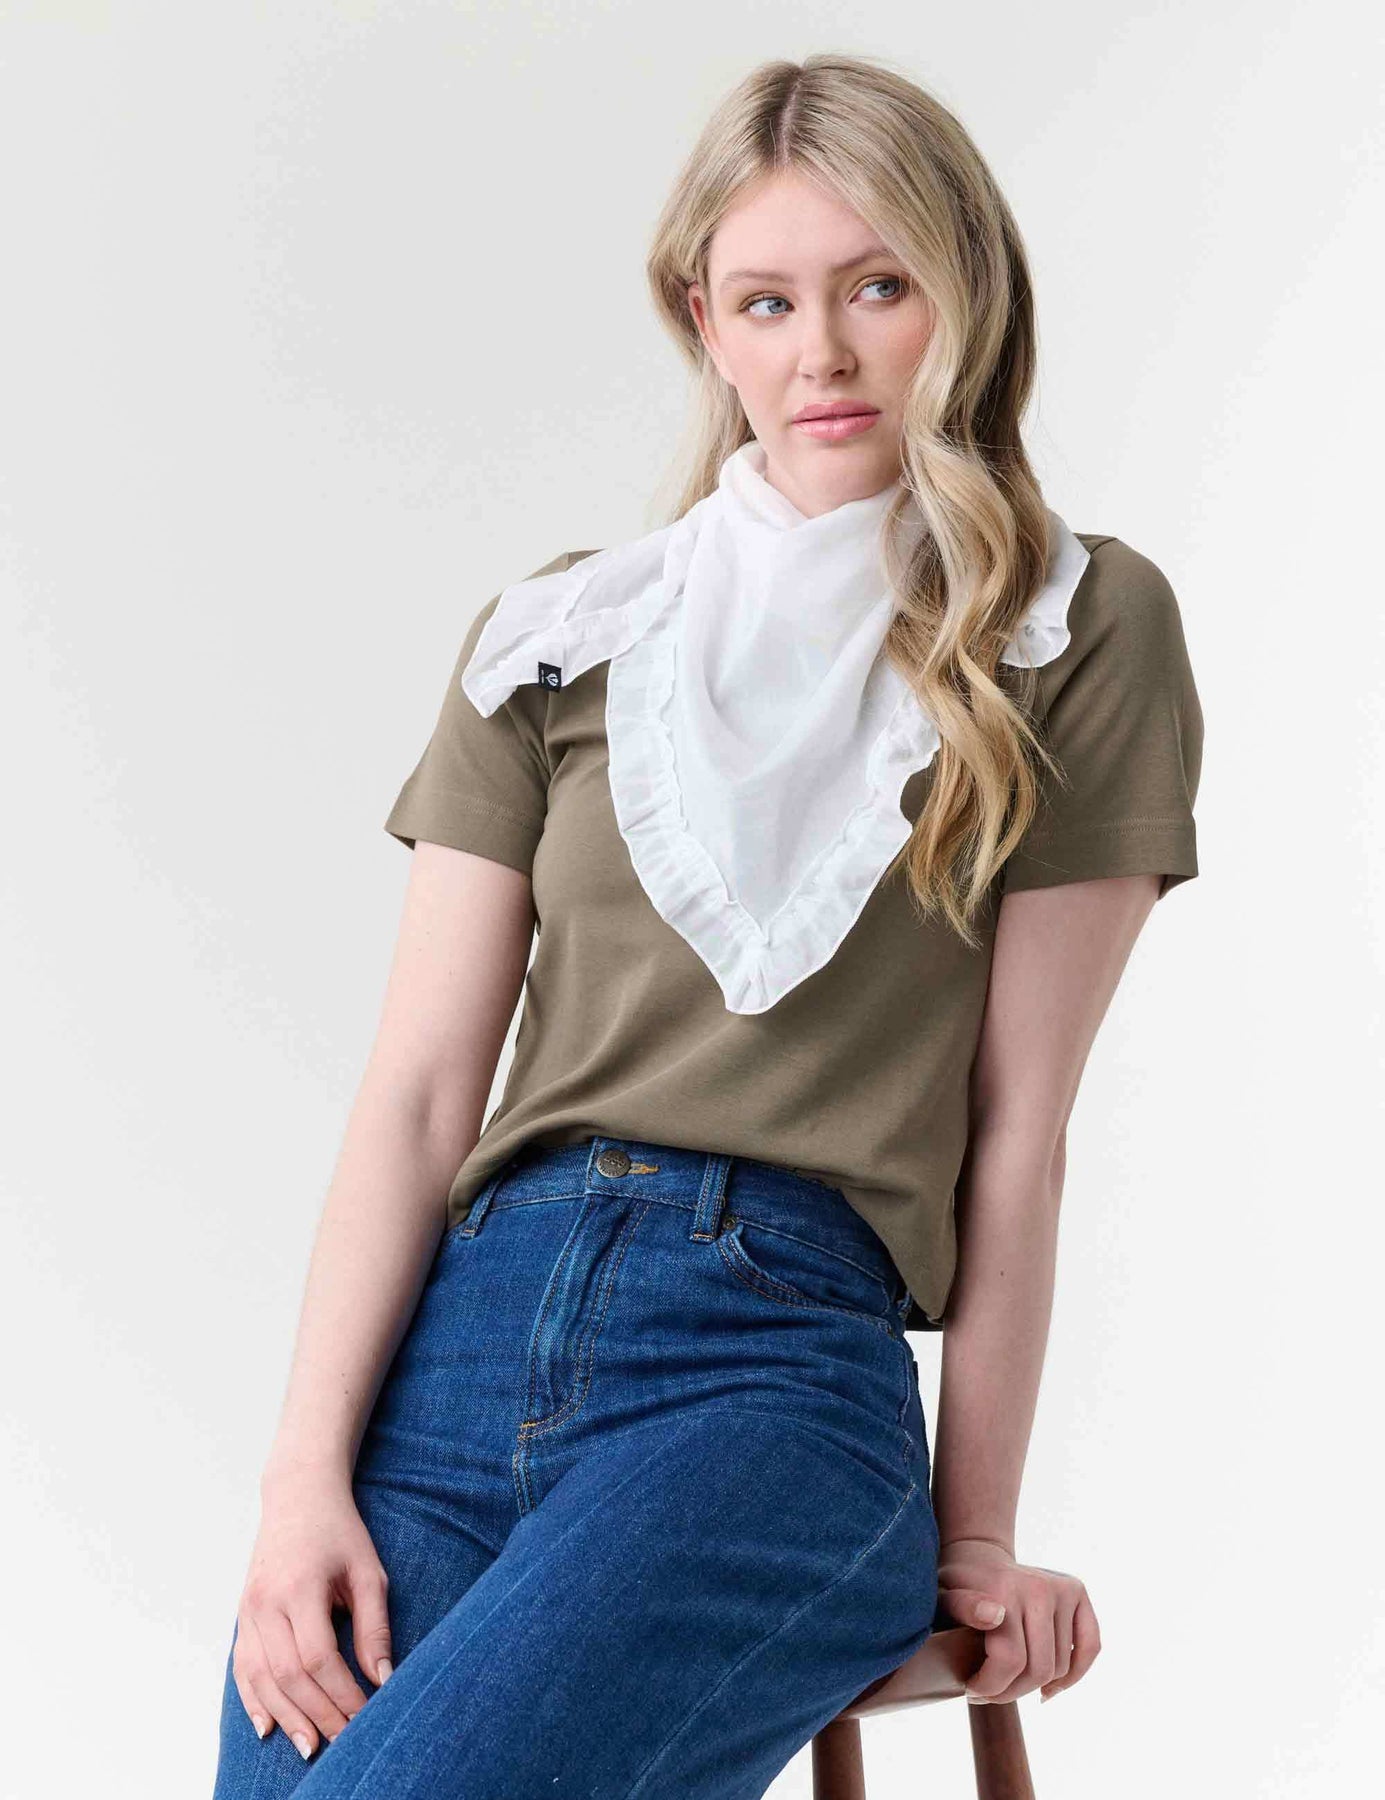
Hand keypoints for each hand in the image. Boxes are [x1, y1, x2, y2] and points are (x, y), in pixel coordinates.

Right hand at [231, 1469, 393, 1760]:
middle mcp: (266, 1602)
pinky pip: (242, 1667)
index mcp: (300, 1588)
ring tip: (309, 1746)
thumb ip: (374, 1625)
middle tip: (342, 1743)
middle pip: (287, 1675)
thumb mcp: (367, 1571)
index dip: (341, 1694)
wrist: (298, 1495)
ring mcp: (248, 1609)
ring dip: (285, 1716)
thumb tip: (382, 1679)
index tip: (365, 1718)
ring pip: (260, 1677)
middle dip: (316, 1714)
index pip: (318, 1657)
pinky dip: (253, 1700)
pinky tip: (268, 1727)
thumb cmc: (340, 1532)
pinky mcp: (242, 1614)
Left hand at [937, 1536, 1100, 1704]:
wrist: (978, 1557)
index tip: (972, 1690)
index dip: (990, 1687)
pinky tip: (1050, 1687)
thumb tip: (995, 1615)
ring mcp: (1062, 1587)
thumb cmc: (957, 1586)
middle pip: (1037, 1670)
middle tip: (990, 1692)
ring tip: (1010, 1682)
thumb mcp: (943, 1596)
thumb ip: (961, 1607)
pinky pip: (1090, 1646)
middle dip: (1010, 1692)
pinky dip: (1074, 1674)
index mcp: (1004, 1589)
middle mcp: (1038, 1587)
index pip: (1010, 1660)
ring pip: (1060, 1667)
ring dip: (1035, 1687)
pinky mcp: (1077, 1591)